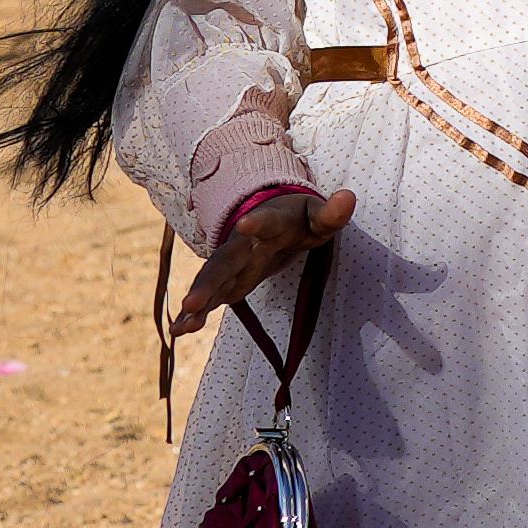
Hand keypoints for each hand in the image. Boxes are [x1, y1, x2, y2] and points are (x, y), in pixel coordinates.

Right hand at [173, 181, 349, 338]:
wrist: (274, 217)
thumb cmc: (300, 219)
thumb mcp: (318, 216)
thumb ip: (332, 213)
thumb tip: (347, 197)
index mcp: (271, 224)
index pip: (266, 222)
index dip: (258, 222)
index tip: (246, 224)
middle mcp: (244, 245)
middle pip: (224, 262)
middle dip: (208, 282)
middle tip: (191, 302)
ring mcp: (233, 264)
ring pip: (211, 282)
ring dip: (198, 302)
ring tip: (184, 326)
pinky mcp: (228, 281)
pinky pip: (210, 297)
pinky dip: (195, 314)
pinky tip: (179, 330)